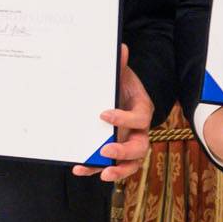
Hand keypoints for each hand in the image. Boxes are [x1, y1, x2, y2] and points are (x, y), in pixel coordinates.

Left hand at [76, 43, 154, 183]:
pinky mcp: (116, 152)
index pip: (140, 118)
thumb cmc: (124, 86)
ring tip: (103, 172)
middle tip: (106, 151)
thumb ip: (121, 66)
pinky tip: (80, 168)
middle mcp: (138, 131)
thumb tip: (121, 48)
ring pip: (131, 163)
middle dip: (124, 152)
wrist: (123, 96)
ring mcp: (128, 143)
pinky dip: (96, 169)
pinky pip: (110, 165)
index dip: (125, 118)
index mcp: (143, 110)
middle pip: (140, 147)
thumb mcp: (123, 75)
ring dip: (118, 170)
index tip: (104, 114)